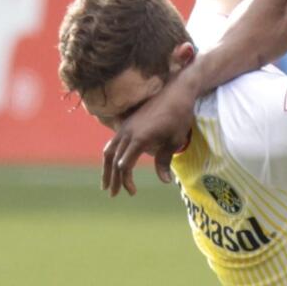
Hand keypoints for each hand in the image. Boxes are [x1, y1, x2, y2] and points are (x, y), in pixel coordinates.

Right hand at [101, 65, 202, 196]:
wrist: (176, 91)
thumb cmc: (179, 116)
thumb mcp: (175, 140)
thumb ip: (165, 161)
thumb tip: (164, 181)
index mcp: (139, 138)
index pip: (124, 165)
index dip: (126, 180)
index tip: (132, 192)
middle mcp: (128, 132)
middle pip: (113, 160)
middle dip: (113, 179)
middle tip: (113, 195)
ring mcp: (125, 126)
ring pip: (109, 150)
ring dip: (107, 168)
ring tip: (106, 183)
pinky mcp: (127, 123)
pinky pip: (114, 141)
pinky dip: (110, 155)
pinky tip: (112, 165)